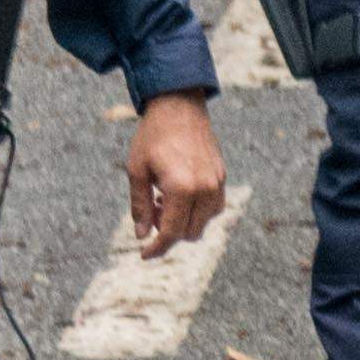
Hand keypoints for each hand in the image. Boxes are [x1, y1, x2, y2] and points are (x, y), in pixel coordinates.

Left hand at [123, 91, 226, 254]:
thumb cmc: (153, 136)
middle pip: (189, 233)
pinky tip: (181, 195)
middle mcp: (204, 188)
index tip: (145, 255)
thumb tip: (141, 235)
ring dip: (184, 222)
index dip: (157, 248)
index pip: (171, 232)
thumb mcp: (137, 170)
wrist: (179, 105)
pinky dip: (198, 211)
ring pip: (204, 223)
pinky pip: (214, 207)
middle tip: (152, 210)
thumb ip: (140, 205)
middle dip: (168, 232)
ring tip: (164, 199)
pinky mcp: (222, 176)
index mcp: (181, 187)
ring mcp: (217, 183)